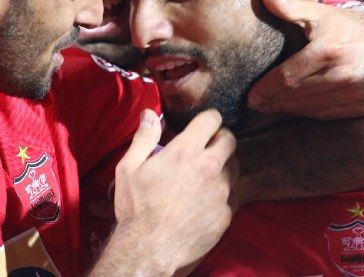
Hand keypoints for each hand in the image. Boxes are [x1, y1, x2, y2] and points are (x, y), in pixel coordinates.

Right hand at [94, 109, 236, 274]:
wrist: (149, 250)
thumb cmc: (137, 209)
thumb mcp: (129, 168)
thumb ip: (144, 137)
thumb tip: (150, 114)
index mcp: (185, 151)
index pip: (211, 119)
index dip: (208, 118)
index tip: (203, 124)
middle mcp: (209, 167)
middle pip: (230, 139)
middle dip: (220, 138)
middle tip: (207, 146)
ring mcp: (221, 192)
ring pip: (234, 166)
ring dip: (224, 165)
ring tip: (206, 173)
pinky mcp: (226, 214)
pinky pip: (232, 195)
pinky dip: (223, 193)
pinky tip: (207, 199)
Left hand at [248, 0, 363, 118]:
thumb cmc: (346, 26)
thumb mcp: (317, 12)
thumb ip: (286, 6)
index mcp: (328, 50)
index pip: (288, 76)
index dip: (266, 88)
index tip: (250, 97)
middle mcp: (343, 74)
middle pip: (296, 95)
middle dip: (272, 101)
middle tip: (254, 104)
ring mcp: (355, 93)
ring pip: (310, 108)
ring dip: (287, 110)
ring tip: (269, 108)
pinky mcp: (362, 106)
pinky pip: (326, 115)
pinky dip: (307, 113)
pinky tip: (294, 109)